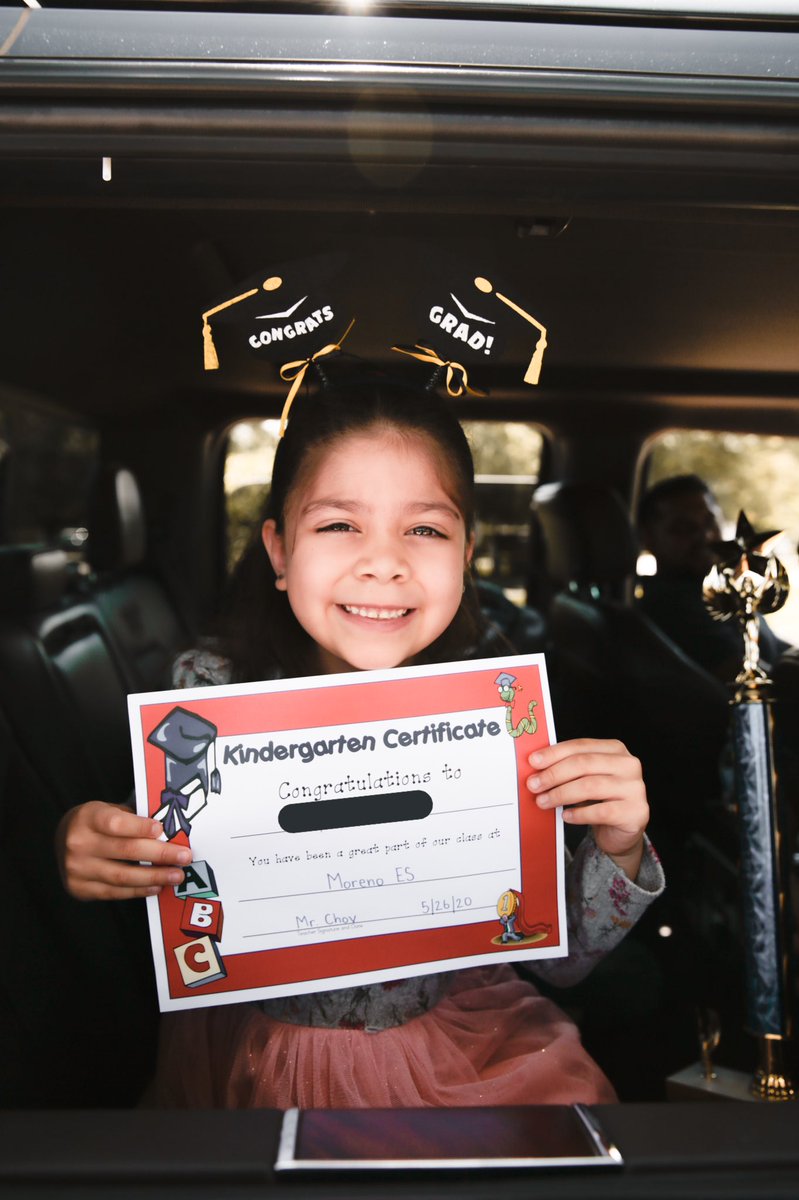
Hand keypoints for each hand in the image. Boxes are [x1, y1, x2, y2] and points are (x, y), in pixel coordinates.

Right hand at [56, 801, 191, 899]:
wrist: (63, 838)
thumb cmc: (96, 822)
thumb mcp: (108, 809)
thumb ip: (133, 818)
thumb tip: (169, 829)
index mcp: (87, 818)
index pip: (115, 823)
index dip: (139, 827)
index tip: (162, 830)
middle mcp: (78, 843)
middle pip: (125, 850)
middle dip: (160, 854)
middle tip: (184, 856)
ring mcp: (77, 869)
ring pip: (122, 876)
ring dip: (154, 876)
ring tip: (176, 875)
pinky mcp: (79, 888)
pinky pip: (114, 892)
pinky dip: (138, 890)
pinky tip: (156, 886)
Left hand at [526, 738, 648, 880]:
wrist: (620, 831)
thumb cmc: (600, 800)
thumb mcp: (585, 778)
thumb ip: (567, 768)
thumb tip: (536, 766)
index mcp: (615, 749)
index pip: (580, 746)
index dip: (554, 753)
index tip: (533, 762)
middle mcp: (628, 765)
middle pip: (584, 764)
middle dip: (554, 774)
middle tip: (534, 785)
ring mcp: (635, 788)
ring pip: (590, 786)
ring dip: (561, 794)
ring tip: (543, 801)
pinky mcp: (636, 812)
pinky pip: (601, 811)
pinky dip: (579, 814)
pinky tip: (566, 815)